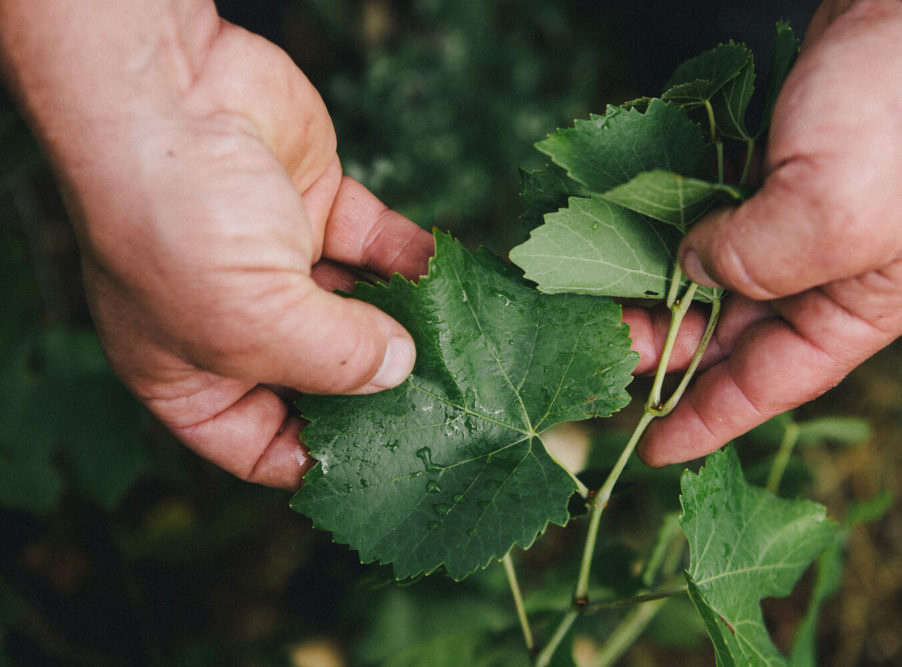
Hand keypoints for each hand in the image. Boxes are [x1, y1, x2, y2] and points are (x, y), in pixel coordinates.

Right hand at [1, 3, 432, 489]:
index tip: (381, 471)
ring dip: (408, 324)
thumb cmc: (175, 223)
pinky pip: (378, 244)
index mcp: (188, 372)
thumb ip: (334, 361)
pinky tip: (456, 281)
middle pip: (321, 377)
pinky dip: (413, 261)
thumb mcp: (251, 322)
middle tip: (445, 409)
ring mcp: (277, 261)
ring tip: (464, 349)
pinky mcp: (315, 204)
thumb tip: (402, 372)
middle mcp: (234, 321)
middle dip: (377, 390)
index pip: (256, 443)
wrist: (168, 91)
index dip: (312, 463)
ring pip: (358, 308)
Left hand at [625, 0, 901, 464]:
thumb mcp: (833, 214)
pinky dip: (661, 231)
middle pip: (726, 335)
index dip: (707, 420)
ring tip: (595, 297)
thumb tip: (692, 271)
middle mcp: (818, 274)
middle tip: (600, 346)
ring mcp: (789, 221)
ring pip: (705, 279)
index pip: (769, 386)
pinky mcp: (764, 173)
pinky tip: (620, 236)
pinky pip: (700, 219)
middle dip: (662, 348)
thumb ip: (755, 261)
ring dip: (651, 290)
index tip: (649, 446)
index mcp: (852, 308)